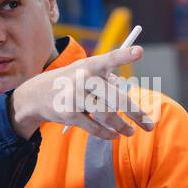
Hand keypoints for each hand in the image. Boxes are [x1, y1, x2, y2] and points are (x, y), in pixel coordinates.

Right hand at [9, 45, 154, 139]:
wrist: (38, 94)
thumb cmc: (73, 82)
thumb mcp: (86, 73)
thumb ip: (108, 81)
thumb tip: (133, 102)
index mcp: (91, 65)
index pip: (110, 59)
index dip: (125, 55)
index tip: (139, 51)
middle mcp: (83, 79)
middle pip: (117, 98)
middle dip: (136, 114)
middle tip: (150, 125)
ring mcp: (75, 96)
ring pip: (107, 116)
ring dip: (122, 127)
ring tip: (131, 132)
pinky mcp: (69, 113)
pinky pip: (94, 127)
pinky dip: (107, 134)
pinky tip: (114, 135)